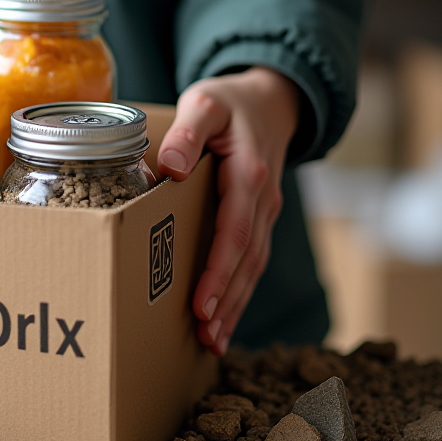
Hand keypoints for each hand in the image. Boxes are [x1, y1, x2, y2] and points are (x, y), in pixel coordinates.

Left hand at [156, 67, 299, 355]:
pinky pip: (253, 259)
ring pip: (253, 266)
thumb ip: (188, 131)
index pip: (234, 231)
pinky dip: (240, 291)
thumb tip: (172, 168)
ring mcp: (265, 212)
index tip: (200, 302)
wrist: (269, 100)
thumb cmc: (229, 103)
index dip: (218, 270)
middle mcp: (263, 200)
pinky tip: (224, 317)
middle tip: (205, 335)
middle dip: (226, 300)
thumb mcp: (204, 103)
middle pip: (247, 259)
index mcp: (248, 174)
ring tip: (213, 340)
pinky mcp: (260, 218)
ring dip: (234, 304)